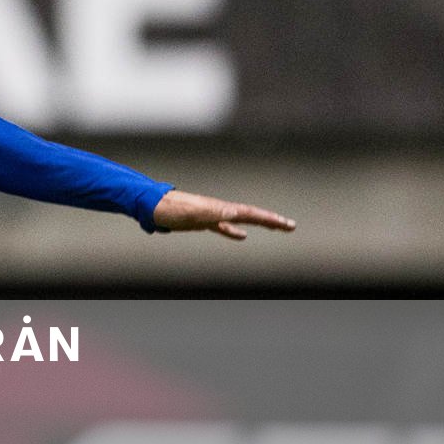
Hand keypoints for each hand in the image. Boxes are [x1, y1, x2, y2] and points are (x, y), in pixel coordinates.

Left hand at [152, 190, 295, 240]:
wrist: (152, 206)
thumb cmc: (172, 209)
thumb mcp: (195, 212)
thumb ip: (215, 212)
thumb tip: (236, 212)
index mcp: (221, 208)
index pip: (252, 214)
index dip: (270, 220)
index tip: (288, 225)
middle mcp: (220, 209)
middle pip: (251, 215)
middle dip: (271, 221)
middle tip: (290, 226)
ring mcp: (212, 214)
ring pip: (241, 220)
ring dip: (258, 225)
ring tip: (274, 227)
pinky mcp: (202, 221)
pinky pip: (224, 227)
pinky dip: (235, 232)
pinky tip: (242, 237)